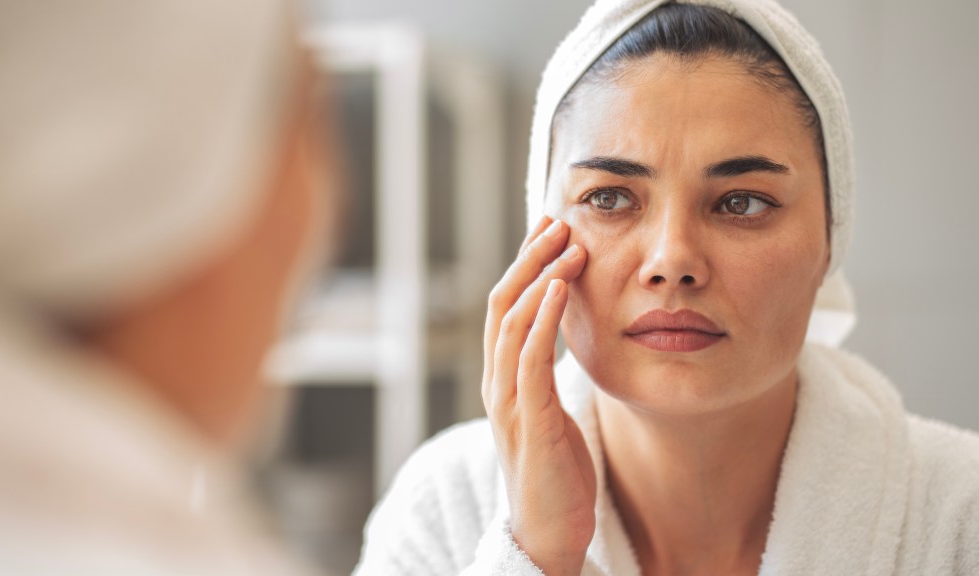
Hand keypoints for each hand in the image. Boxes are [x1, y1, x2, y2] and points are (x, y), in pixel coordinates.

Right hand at [482, 216, 596, 575]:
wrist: (547, 533)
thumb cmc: (556, 473)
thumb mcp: (551, 412)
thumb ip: (547, 375)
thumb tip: (564, 340)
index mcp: (503, 379)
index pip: (505, 307)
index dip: (524, 264)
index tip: (549, 228)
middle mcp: (497, 383)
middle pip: (501, 304)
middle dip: (528, 259)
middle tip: (557, 221)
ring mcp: (508, 402)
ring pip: (512, 323)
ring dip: (538, 278)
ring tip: (566, 244)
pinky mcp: (529, 420)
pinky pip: (530, 360)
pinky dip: (542, 318)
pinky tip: (559, 290)